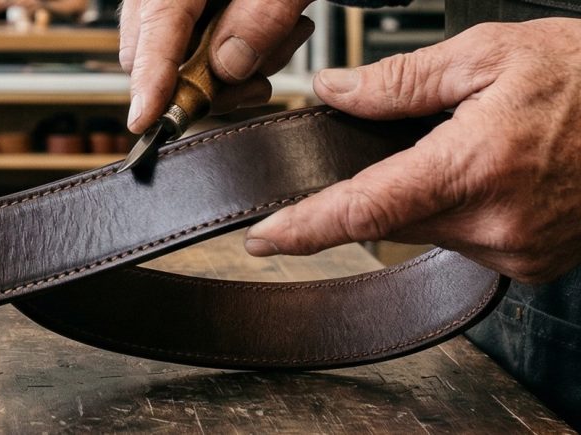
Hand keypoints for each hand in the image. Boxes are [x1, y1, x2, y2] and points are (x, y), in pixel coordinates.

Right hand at [119, 0, 315, 132]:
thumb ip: (263, 18)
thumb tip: (227, 68)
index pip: (155, 27)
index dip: (149, 79)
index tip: (146, 120)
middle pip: (148, 51)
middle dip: (199, 82)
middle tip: (256, 84)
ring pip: (166, 55)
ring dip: (220, 70)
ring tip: (278, 43)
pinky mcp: (179, 6)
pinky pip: (184, 44)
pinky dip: (222, 55)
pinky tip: (264, 40)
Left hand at [244, 18, 580, 283]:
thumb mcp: (488, 54)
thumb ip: (401, 81)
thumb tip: (335, 90)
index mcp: (476, 165)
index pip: (365, 210)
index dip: (305, 228)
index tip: (263, 239)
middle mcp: (497, 220)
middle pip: (392, 219)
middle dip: (385, 186)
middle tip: (421, 142)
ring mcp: (519, 249)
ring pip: (429, 230)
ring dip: (430, 196)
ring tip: (478, 149)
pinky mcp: (536, 262)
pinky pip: (469, 240)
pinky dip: (464, 210)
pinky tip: (496, 176)